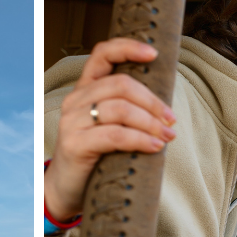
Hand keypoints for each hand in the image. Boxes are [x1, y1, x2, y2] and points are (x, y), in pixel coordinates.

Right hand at [44, 38, 176, 222]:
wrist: (67, 189)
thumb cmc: (94, 156)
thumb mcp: (108, 126)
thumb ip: (125, 109)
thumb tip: (165, 107)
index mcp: (84, 89)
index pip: (102, 54)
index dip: (128, 48)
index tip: (154, 53)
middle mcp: (75, 101)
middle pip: (121, 84)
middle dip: (152, 101)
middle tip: (170, 119)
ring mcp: (72, 121)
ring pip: (121, 109)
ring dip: (150, 122)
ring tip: (167, 135)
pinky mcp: (75, 144)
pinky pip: (115, 135)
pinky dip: (140, 139)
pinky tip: (154, 146)